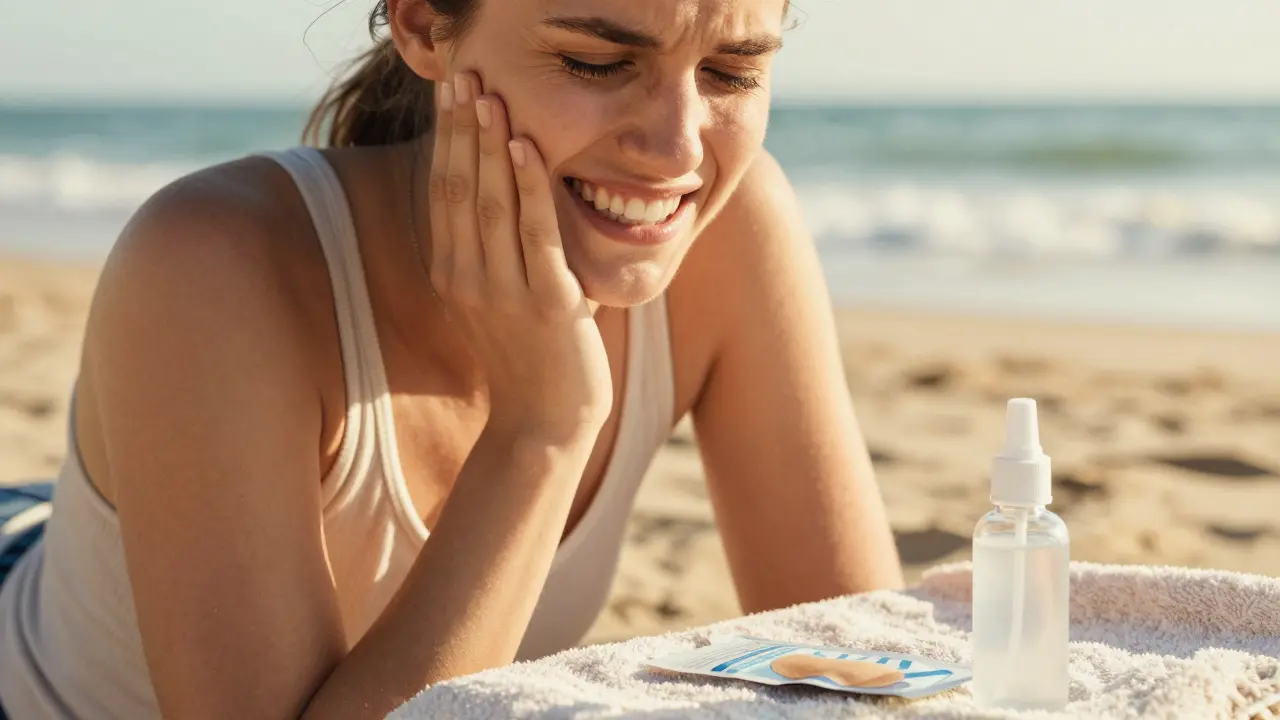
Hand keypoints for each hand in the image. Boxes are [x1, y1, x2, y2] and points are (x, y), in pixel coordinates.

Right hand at [423, 72, 612, 442]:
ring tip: (489, 95)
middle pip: (458, 188)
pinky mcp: (546, 302)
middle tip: (463, 75)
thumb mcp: (492, 300)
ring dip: (489, 145)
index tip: (448, 93)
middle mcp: (468, 279)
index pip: (441, 192)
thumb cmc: (526, 356)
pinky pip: (534, 233)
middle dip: (460, 128)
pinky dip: (528, 187)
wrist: (545, 423)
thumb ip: (485, 252)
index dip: (444, 140)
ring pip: (490, 203)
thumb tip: (488, 197)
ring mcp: (504, 291)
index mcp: (452, 274)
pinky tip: (524, 147)